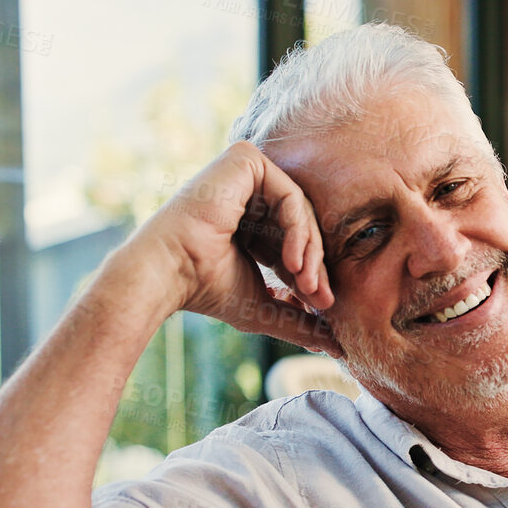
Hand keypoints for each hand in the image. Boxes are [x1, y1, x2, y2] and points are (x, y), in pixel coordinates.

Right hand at [129, 141, 341, 356]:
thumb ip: (301, 321)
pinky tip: (293, 263)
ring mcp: (245, 174)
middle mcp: (247, 193)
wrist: (169, 273)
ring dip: (310, 251)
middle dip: (316, 264)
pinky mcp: (245, 161)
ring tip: (307, 284)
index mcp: (248, 220)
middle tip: (321, 297)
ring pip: (302, 210)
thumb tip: (337, 346)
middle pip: (303, 224)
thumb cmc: (206, 290)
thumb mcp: (264, 308)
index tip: (322, 304)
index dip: (311, 272)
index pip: (295, 240)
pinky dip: (299, 231)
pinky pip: (291, 195)